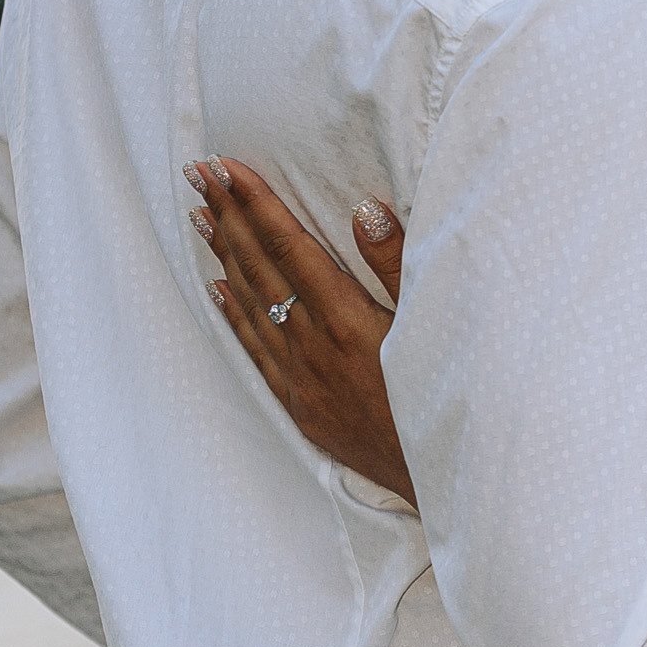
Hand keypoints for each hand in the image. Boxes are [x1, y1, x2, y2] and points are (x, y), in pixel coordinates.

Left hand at [183, 158, 413, 504]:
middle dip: (230, 216)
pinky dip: (233, 314)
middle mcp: (314, 347)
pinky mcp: (300, 406)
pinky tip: (217, 287)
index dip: (256, 203)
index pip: (289, 247)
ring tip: (200, 215)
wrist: (443, 478)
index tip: (227, 167)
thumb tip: (365, 211)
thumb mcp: (435, 324)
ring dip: (224, 256)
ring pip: (251, 305)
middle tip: (199, 174)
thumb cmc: (447, 396)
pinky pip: (255, 351)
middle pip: (261, 268)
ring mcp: (302, 379)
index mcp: (347, 320)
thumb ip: (399, 266)